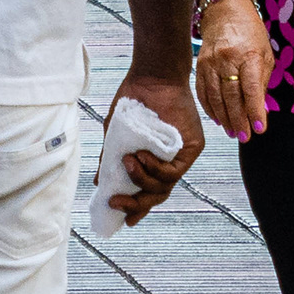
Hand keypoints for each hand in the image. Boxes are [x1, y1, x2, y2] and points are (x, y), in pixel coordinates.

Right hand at [106, 68, 204, 223]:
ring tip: (128, 163)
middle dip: (137, 204)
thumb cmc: (134, 99)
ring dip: (142, 180)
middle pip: (158, 193)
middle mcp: (170, 161)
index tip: (123, 219)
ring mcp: (182, 156)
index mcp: (153, 160)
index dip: (137, 207)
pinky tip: (141, 157)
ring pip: (166, 185)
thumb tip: (99, 182)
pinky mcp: (193, 147)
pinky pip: (175, 170)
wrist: (151, 74)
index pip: (149, 190)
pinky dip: (156, 169)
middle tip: (116, 204)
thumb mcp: (116, 133)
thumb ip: (110, 157)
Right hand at [192, 0, 272, 142]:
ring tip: (233, 132)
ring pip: (216, 97)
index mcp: (248, 55)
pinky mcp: (200, 65)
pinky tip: (218, 119)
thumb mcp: (265, 54)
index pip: (251, 88)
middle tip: (245, 136)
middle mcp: (227, 59)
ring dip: (225, 118)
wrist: (224, 12)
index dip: (255, 110)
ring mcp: (211, 62)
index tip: (260, 128)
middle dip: (239, 120)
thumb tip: (261, 109)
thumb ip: (263, 81)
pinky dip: (210, 108)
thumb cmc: (249, 32)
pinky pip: (204, 92)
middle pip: (232, 96)